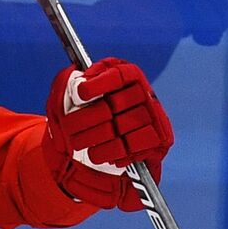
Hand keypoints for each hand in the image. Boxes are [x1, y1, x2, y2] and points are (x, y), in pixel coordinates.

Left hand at [43, 57, 172, 210]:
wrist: (104, 149)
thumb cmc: (86, 116)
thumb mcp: (72, 95)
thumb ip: (71, 82)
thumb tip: (78, 82)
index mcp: (127, 77)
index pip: (119, 74)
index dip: (100, 84)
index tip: (81, 93)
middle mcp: (144, 93)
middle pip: (116, 103)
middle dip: (86, 118)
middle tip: (68, 128)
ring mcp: (154, 116)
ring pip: (123, 126)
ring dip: (95, 138)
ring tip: (79, 144)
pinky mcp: (158, 139)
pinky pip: (134, 146)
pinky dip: (110, 152)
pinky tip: (97, 154)